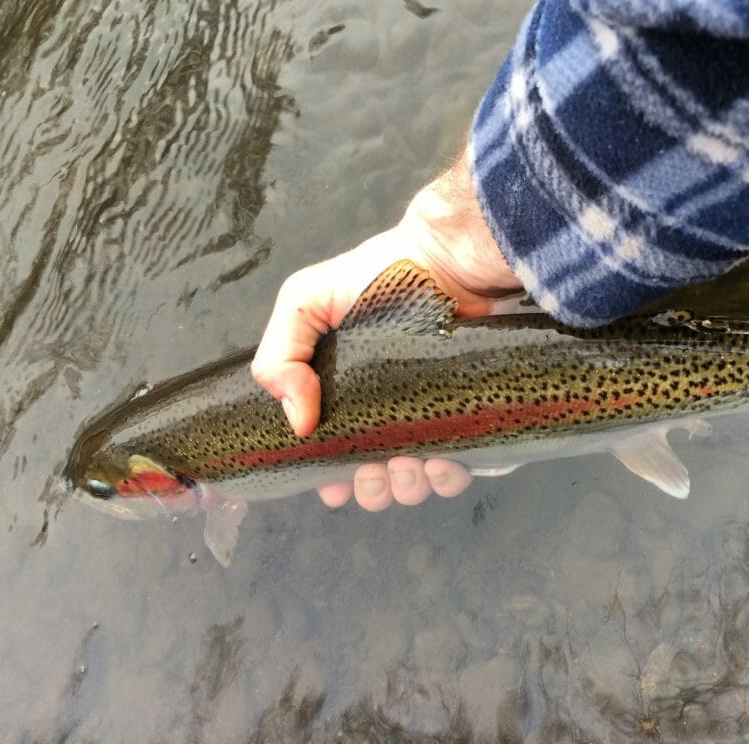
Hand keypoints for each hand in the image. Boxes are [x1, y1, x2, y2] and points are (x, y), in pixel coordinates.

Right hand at [251, 156, 520, 509]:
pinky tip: (438, 459)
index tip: (333, 484)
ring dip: (404, 487)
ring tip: (405, 461)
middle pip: (375, 482)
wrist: (446, 259)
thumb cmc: (376, 276)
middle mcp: (385, 414)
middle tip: (373, 469)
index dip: (329, 479)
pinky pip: (459, 467)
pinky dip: (446, 477)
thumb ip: (279, 355)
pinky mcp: (468, 417)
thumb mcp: (305, 301)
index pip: (332, 455)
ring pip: (416, 483)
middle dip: (370, 488)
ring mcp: (429, 419)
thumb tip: (297, 424)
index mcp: (344, 396)